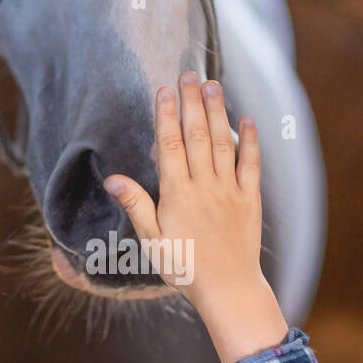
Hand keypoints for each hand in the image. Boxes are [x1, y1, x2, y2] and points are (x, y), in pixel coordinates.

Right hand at [103, 70, 287, 362]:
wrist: (227, 288)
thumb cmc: (185, 268)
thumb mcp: (152, 240)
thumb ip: (136, 205)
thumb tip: (112, 178)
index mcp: (177, 195)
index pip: (169, 146)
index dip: (166, 115)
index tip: (164, 90)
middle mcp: (204, 186)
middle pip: (196, 135)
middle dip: (191, 102)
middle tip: (188, 74)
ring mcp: (229, 190)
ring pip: (221, 143)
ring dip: (217, 111)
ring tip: (212, 85)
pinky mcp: (249, 199)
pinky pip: (250, 163)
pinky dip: (249, 140)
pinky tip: (246, 120)